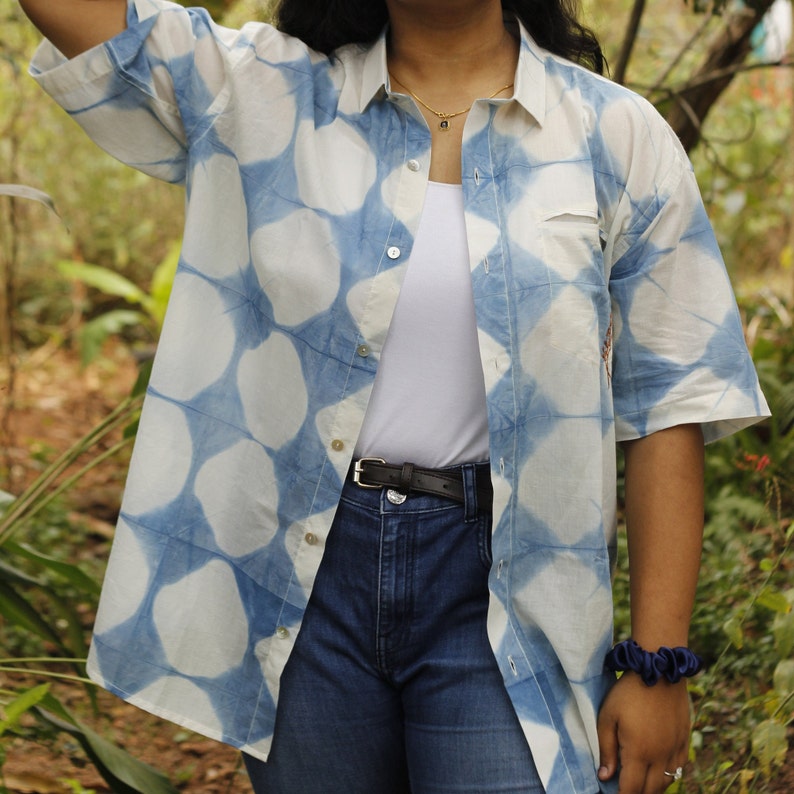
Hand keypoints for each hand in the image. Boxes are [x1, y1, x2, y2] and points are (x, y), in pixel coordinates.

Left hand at [597, 672, 689, 792]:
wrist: (658, 670)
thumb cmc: (627, 692)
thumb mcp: (607, 717)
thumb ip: (606, 749)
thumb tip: (605, 777)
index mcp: (639, 752)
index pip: (631, 789)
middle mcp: (660, 756)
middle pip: (650, 790)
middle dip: (636, 793)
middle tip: (624, 788)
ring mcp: (675, 749)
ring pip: (667, 782)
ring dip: (652, 787)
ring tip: (639, 782)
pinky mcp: (684, 740)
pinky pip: (679, 768)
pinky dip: (668, 775)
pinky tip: (658, 770)